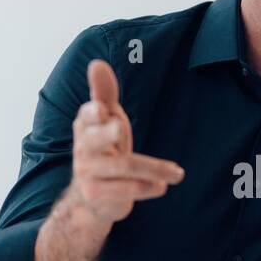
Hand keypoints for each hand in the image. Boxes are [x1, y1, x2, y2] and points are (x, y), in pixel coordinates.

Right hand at [67, 59, 183, 224]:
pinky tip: (162, 187)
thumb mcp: (106, 120)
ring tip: (178, 173)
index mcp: (85, 126)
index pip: (87, 116)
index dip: (93, 112)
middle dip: (108, 133)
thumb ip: (104, 93)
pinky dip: (148, 188)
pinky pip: (128, 190)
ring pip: (125, 167)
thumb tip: (97, 63)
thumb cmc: (104, 148)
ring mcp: (88, 173)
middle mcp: (83, 149)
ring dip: (155, 169)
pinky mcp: (98, 195)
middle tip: (119, 126)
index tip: (101, 109)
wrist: (90, 197)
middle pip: (97, 140)